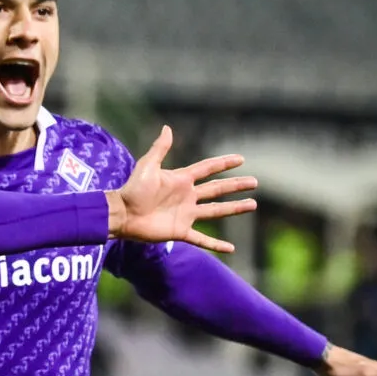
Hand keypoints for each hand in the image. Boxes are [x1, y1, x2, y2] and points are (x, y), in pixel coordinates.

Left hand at [106, 126, 257, 253]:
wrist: (122, 214)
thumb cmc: (132, 190)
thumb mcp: (147, 166)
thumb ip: (159, 149)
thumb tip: (167, 128)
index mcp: (181, 180)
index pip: (207, 169)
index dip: (223, 164)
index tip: (240, 159)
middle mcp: (187, 196)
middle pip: (217, 189)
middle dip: (236, 185)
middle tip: (254, 182)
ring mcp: (186, 214)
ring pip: (216, 211)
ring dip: (234, 208)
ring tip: (252, 204)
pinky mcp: (181, 231)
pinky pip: (202, 239)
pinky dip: (216, 244)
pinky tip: (231, 248)